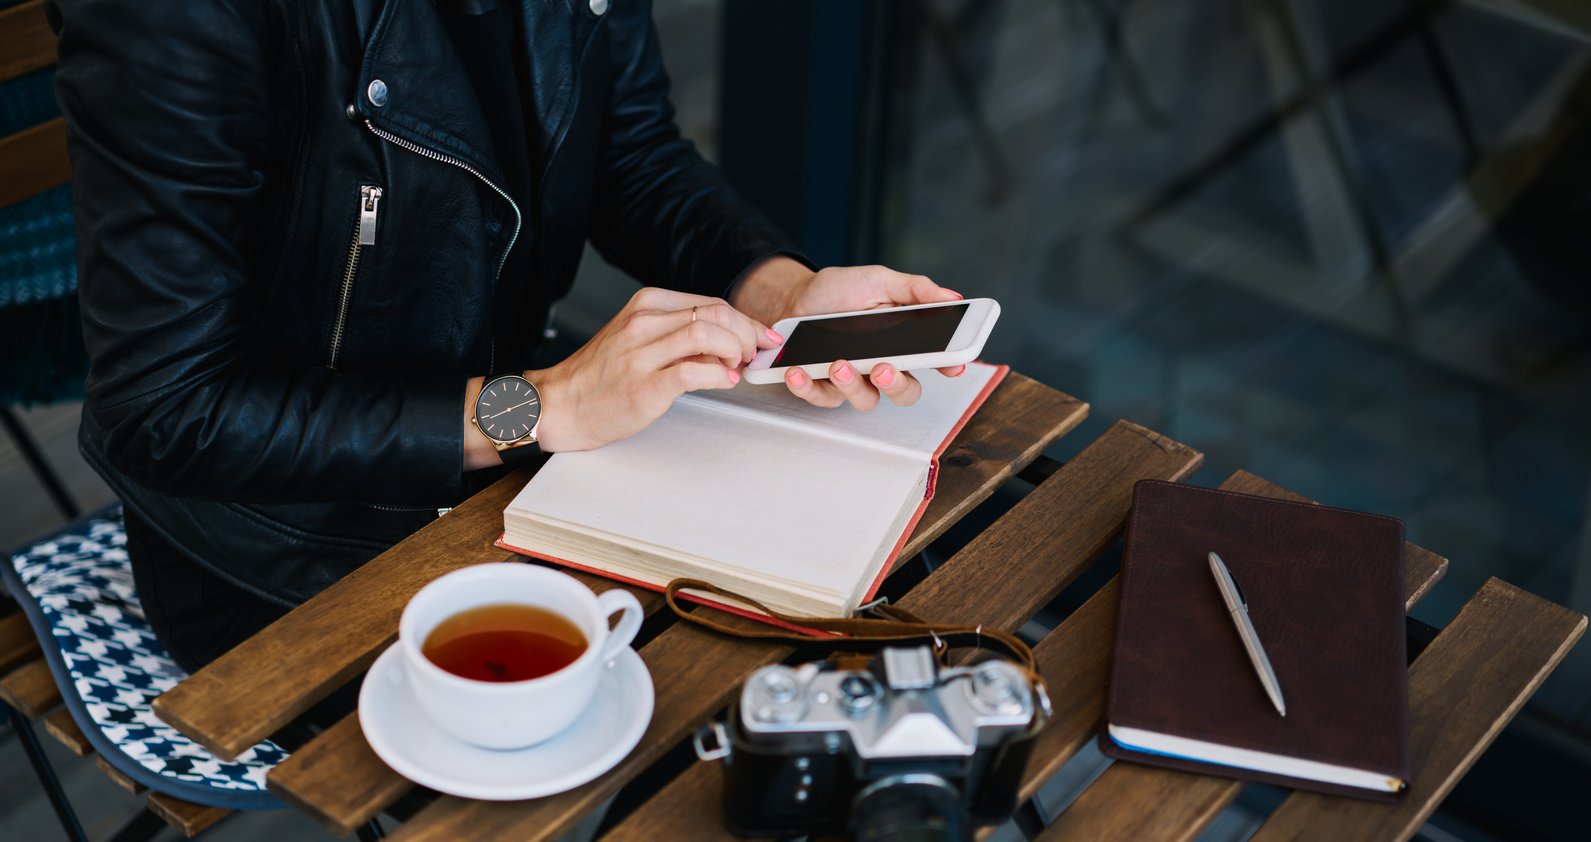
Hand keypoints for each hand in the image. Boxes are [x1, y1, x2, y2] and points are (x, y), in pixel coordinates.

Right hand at [528, 288, 779, 452]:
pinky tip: (723, 381)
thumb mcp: (638, 338)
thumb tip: (727, 343)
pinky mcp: (644, 385)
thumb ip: (679, 335)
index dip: (745, 320)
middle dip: (747, 334)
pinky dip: (719, 376)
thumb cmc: (601, 377)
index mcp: (647, 305)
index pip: (711, 303)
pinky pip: (694, 371)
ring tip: (736, 368)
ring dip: (735, 351)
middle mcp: (645, 322)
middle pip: (716, 314)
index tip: (761, 336)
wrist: (561, 404)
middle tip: (754, 355)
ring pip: (708, 335)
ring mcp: (643, 353)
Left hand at [730, 259, 966, 410]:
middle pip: (905, 393)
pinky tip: (797, 371)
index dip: (949, 367)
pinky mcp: (822, 388)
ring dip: (852, 386)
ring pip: (866, 400)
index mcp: (902, 342)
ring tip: (837, 363)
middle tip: (883, 368)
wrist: (794, 296)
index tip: (952, 367)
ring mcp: (853, 380)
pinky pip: (821, 398)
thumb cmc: (839, 291)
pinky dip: (808, 387)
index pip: (933, 361)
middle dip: (897, 385)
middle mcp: (882, 366)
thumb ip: (914, 289)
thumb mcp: (878, 281)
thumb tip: (952, 297)